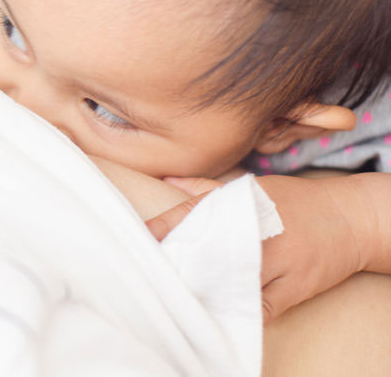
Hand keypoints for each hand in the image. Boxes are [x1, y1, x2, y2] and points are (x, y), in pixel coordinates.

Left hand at [146, 174, 374, 322]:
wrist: (351, 219)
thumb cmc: (294, 202)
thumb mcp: (252, 188)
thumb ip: (205, 190)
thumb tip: (167, 179)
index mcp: (243, 201)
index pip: (193, 212)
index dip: (163, 227)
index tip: (140, 238)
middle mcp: (257, 228)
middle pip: (206, 249)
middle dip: (179, 262)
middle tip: (153, 271)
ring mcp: (277, 260)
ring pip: (229, 280)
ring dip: (203, 288)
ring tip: (177, 293)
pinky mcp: (294, 288)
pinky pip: (258, 307)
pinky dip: (235, 310)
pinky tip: (214, 312)